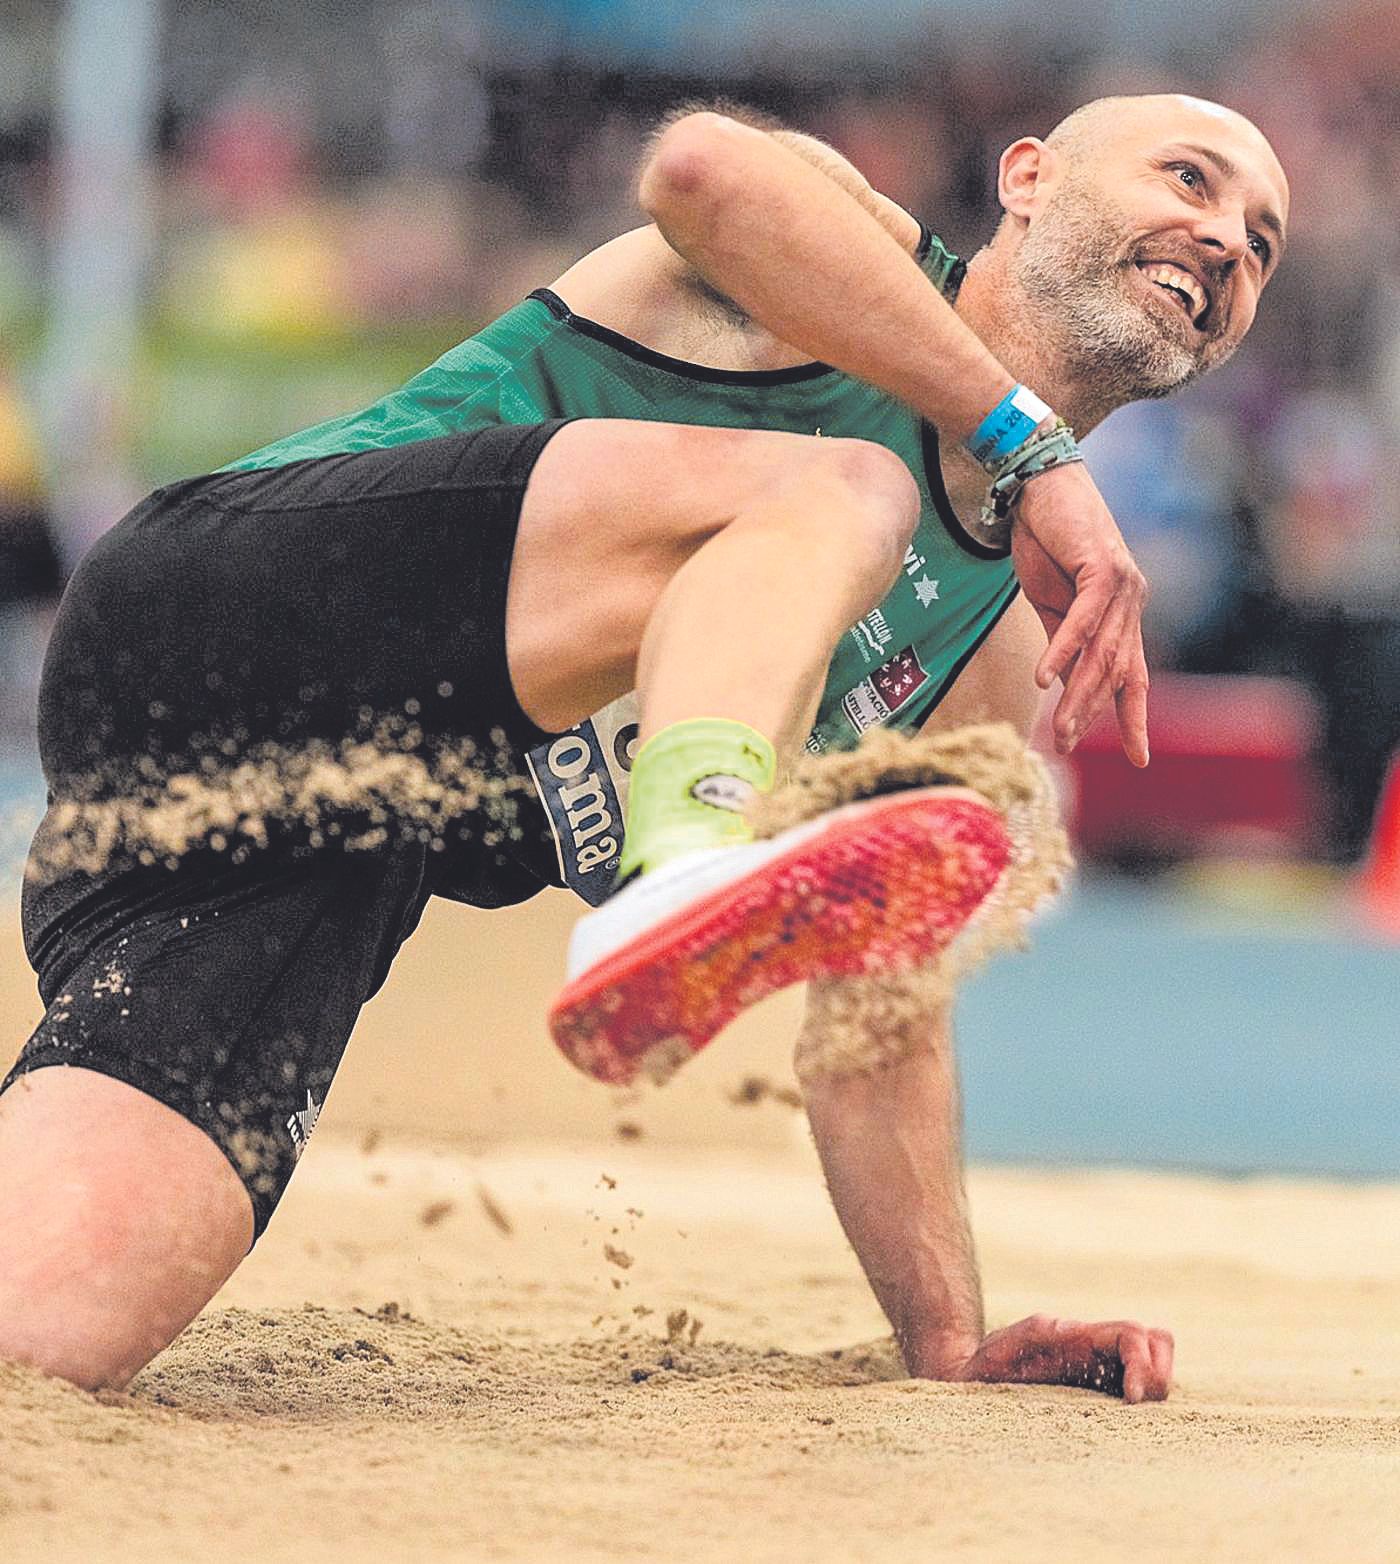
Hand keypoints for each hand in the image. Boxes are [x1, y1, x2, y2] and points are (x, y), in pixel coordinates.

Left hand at [950, 1312, 1173, 1403]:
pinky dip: (1148, 1406)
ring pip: (1156, 1367)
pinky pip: (1142, 1392)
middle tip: (1133, 1406)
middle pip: (1158, 1343)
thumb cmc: (989, 1363)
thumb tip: (1072, 1328)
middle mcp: (1099, 1350)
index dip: (1143, 1363)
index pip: (1134, 1333)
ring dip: (1155, 1390)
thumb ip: (1035, 1332)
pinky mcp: (1103, 1394)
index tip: (1130, 1399)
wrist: (974, 1378)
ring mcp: (1104, 1371)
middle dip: (1158, 1374)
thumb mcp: (1005, 1345)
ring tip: (1129, 1419)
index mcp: (1080, 1337)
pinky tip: (1125, 1429)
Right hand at [1009, 461, 1150, 766]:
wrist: (1039, 483)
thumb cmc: (1044, 540)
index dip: (1133, 717)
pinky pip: (1084, 621)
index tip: (1138, 758)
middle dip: (1093, 714)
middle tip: (1068, 746)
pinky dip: (1063, 650)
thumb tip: (1063, 685)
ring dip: (1078, 693)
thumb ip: (1064, 641)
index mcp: (1124, 614)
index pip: (1132, 676)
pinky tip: (1044, 678)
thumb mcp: (1051, 602)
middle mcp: (1132, 602)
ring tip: (1060, 726)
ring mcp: (1123, 586)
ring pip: (1101, 653)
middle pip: (1116, 671)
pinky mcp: (1102, 569)